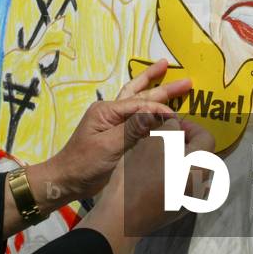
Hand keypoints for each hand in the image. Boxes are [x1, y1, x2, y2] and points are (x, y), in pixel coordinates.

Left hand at [43, 59, 191, 203]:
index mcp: (107, 110)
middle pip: (140, 94)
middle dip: (163, 87)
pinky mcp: (116, 134)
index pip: (140, 104)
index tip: (177, 117)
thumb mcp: (108, 147)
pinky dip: (149, 109)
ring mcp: (112, 122)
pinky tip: (159, 106)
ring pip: (137, 100)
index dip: (160, 108)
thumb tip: (157, 113)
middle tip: (186, 80)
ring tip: (167, 72)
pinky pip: (136, 116)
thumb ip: (132, 129)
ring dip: (154, 88)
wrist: (66, 181)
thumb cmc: (84, 164)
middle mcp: (110, 111)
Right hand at [78, 117, 214, 253]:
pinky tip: (154, 176)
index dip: (191, 126)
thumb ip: (170, 129)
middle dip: (186, 143)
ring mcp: (191, 201)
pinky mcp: (178, 211)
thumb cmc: (139, 174)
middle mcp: (201, 185)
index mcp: (200, 166)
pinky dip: (173, 177)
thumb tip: (176, 126)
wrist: (123, 216)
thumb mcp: (154, 142)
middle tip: (164, 138)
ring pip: (191, 172)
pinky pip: (182, 187)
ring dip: (179, 160)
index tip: (173, 124)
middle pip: (201, 156)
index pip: (207, 137)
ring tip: (157, 155)